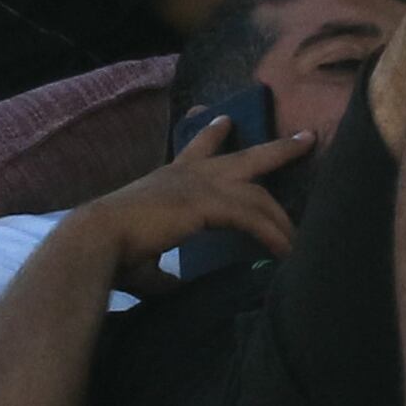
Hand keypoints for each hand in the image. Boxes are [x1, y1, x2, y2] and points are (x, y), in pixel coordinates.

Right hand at [87, 116, 317, 271]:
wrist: (97, 239)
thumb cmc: (113, 249)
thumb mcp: (144, 256)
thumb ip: (165, 270)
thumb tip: (174, 286)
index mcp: (168, 180)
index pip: (195, 149)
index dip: (212, 133)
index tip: (226, 119)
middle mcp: (187, 174)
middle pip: (245, 156)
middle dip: (278, 148)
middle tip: (305, 138)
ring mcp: (199, 185)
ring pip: (258, 190)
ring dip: (285, 213)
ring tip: (308, 229)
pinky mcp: (207, 203)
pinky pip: (252, 217)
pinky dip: (272, 235)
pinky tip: (287, 251)